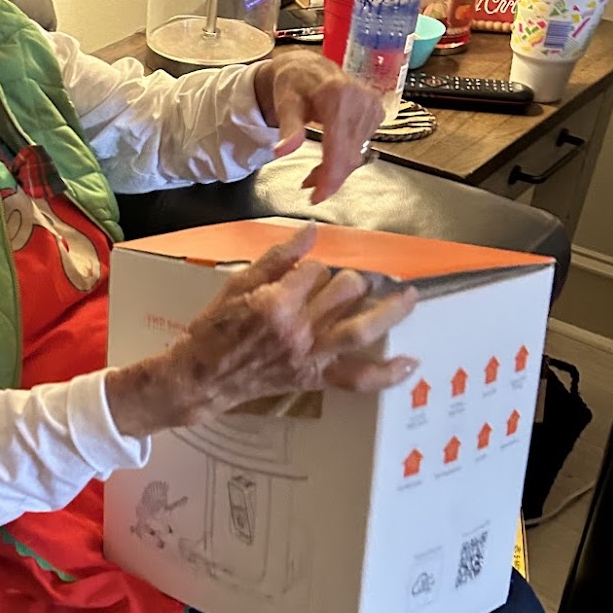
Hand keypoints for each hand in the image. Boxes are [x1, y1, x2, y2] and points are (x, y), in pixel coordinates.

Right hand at [106, 224, 417, 436]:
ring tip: (409, 298)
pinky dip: (386, 375)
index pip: (316, 270)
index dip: (313, 267)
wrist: (202, 376)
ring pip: (360, 330)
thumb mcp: (238, 285)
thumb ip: (277, 259)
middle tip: (351, 282)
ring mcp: (309, 356)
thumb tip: (310, 232)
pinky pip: (357, 380)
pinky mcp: (314, 378)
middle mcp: (297, 330)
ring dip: (390, 312)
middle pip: (345, 292)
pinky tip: (411, 364)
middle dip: (351, 281)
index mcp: (276, 302)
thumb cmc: (214, 329)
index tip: (303, 274)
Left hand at [253, 49, 385, 203]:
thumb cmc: (294, 84)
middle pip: (349, 154)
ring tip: (314, 174)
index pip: (339, 146)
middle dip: (330, 177)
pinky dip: (344, 159)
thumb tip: (282, 151)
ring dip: (335, 170)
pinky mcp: (377, 113)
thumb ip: (288, 129)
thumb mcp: (285, 104)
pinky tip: (329, 160)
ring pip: (356, 154)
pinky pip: (362, 146)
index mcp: (338, 96)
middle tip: (310, 187)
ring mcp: (372, 106)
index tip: (317, 197)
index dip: (330, 176)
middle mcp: (361, 99)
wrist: (309, 68)